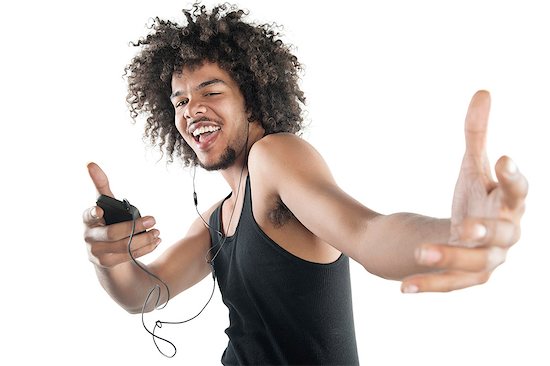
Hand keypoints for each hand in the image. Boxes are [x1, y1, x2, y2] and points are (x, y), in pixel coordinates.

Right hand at [82, 162, 161, 267]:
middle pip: (112, 234)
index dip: (93, 213)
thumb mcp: (105, 204)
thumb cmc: (107, 221)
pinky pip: (129, 257)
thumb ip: (101, 185)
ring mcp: (96, 253)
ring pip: (123, 247)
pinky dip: (145, 248)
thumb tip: (91, 163)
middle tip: (153, 219)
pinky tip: (156, 241)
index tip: (99, 209)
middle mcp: (88, 237)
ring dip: (144, 239)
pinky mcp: (107, 264)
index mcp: (87, 219)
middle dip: (133, 227)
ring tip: (157, 231)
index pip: (88, 215)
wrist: (105, 252)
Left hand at [401, 90, 527, 292]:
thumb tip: (482, 92)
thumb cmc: (475, 199)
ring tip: (419, 250)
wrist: (464, 237)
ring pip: (474, 264)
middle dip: (486, 231)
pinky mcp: (465, 279)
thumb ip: (476, 134)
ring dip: (449, 257)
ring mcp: (487, 261)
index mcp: (508, 205)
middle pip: (503, 234)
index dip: (513, 179)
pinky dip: (427, 284)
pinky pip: (448, 284)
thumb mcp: (471, 167)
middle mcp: (504, 236)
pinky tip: (403, 287)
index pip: (518, 192)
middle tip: (466, 226)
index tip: (502, 160)